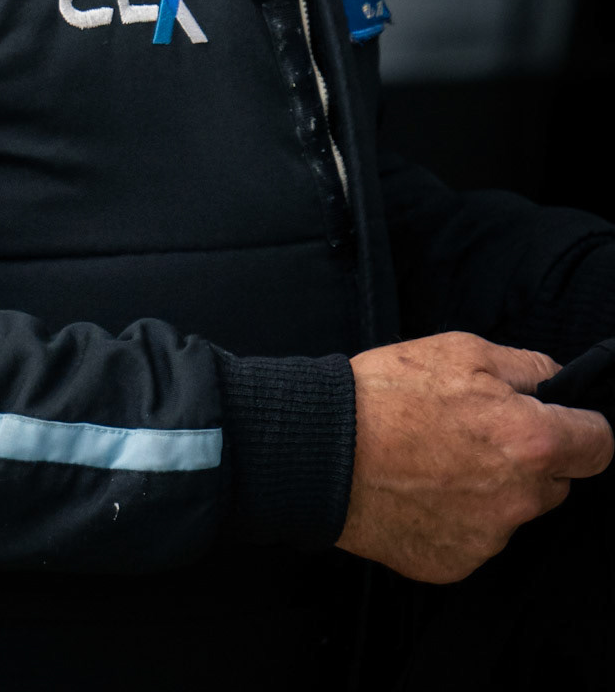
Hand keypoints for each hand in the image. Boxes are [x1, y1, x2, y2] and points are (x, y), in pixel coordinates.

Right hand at [336, 331, 613, 583]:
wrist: (325, 451)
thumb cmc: (388, 394)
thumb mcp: (462, 349)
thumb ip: (527, 367)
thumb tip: (557, 383)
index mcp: (532, 442)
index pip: (600, 446)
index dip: (582, 428)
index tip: (565, 423)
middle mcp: (520, 498)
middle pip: (555, 483)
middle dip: (530, 459)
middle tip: (477, 433)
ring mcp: (489, 537)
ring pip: (513, 510)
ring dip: (492, 489)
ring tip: (437, 459)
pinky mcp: (456, 563)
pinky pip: (475, 538)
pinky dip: (457, 517)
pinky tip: (422, 489)